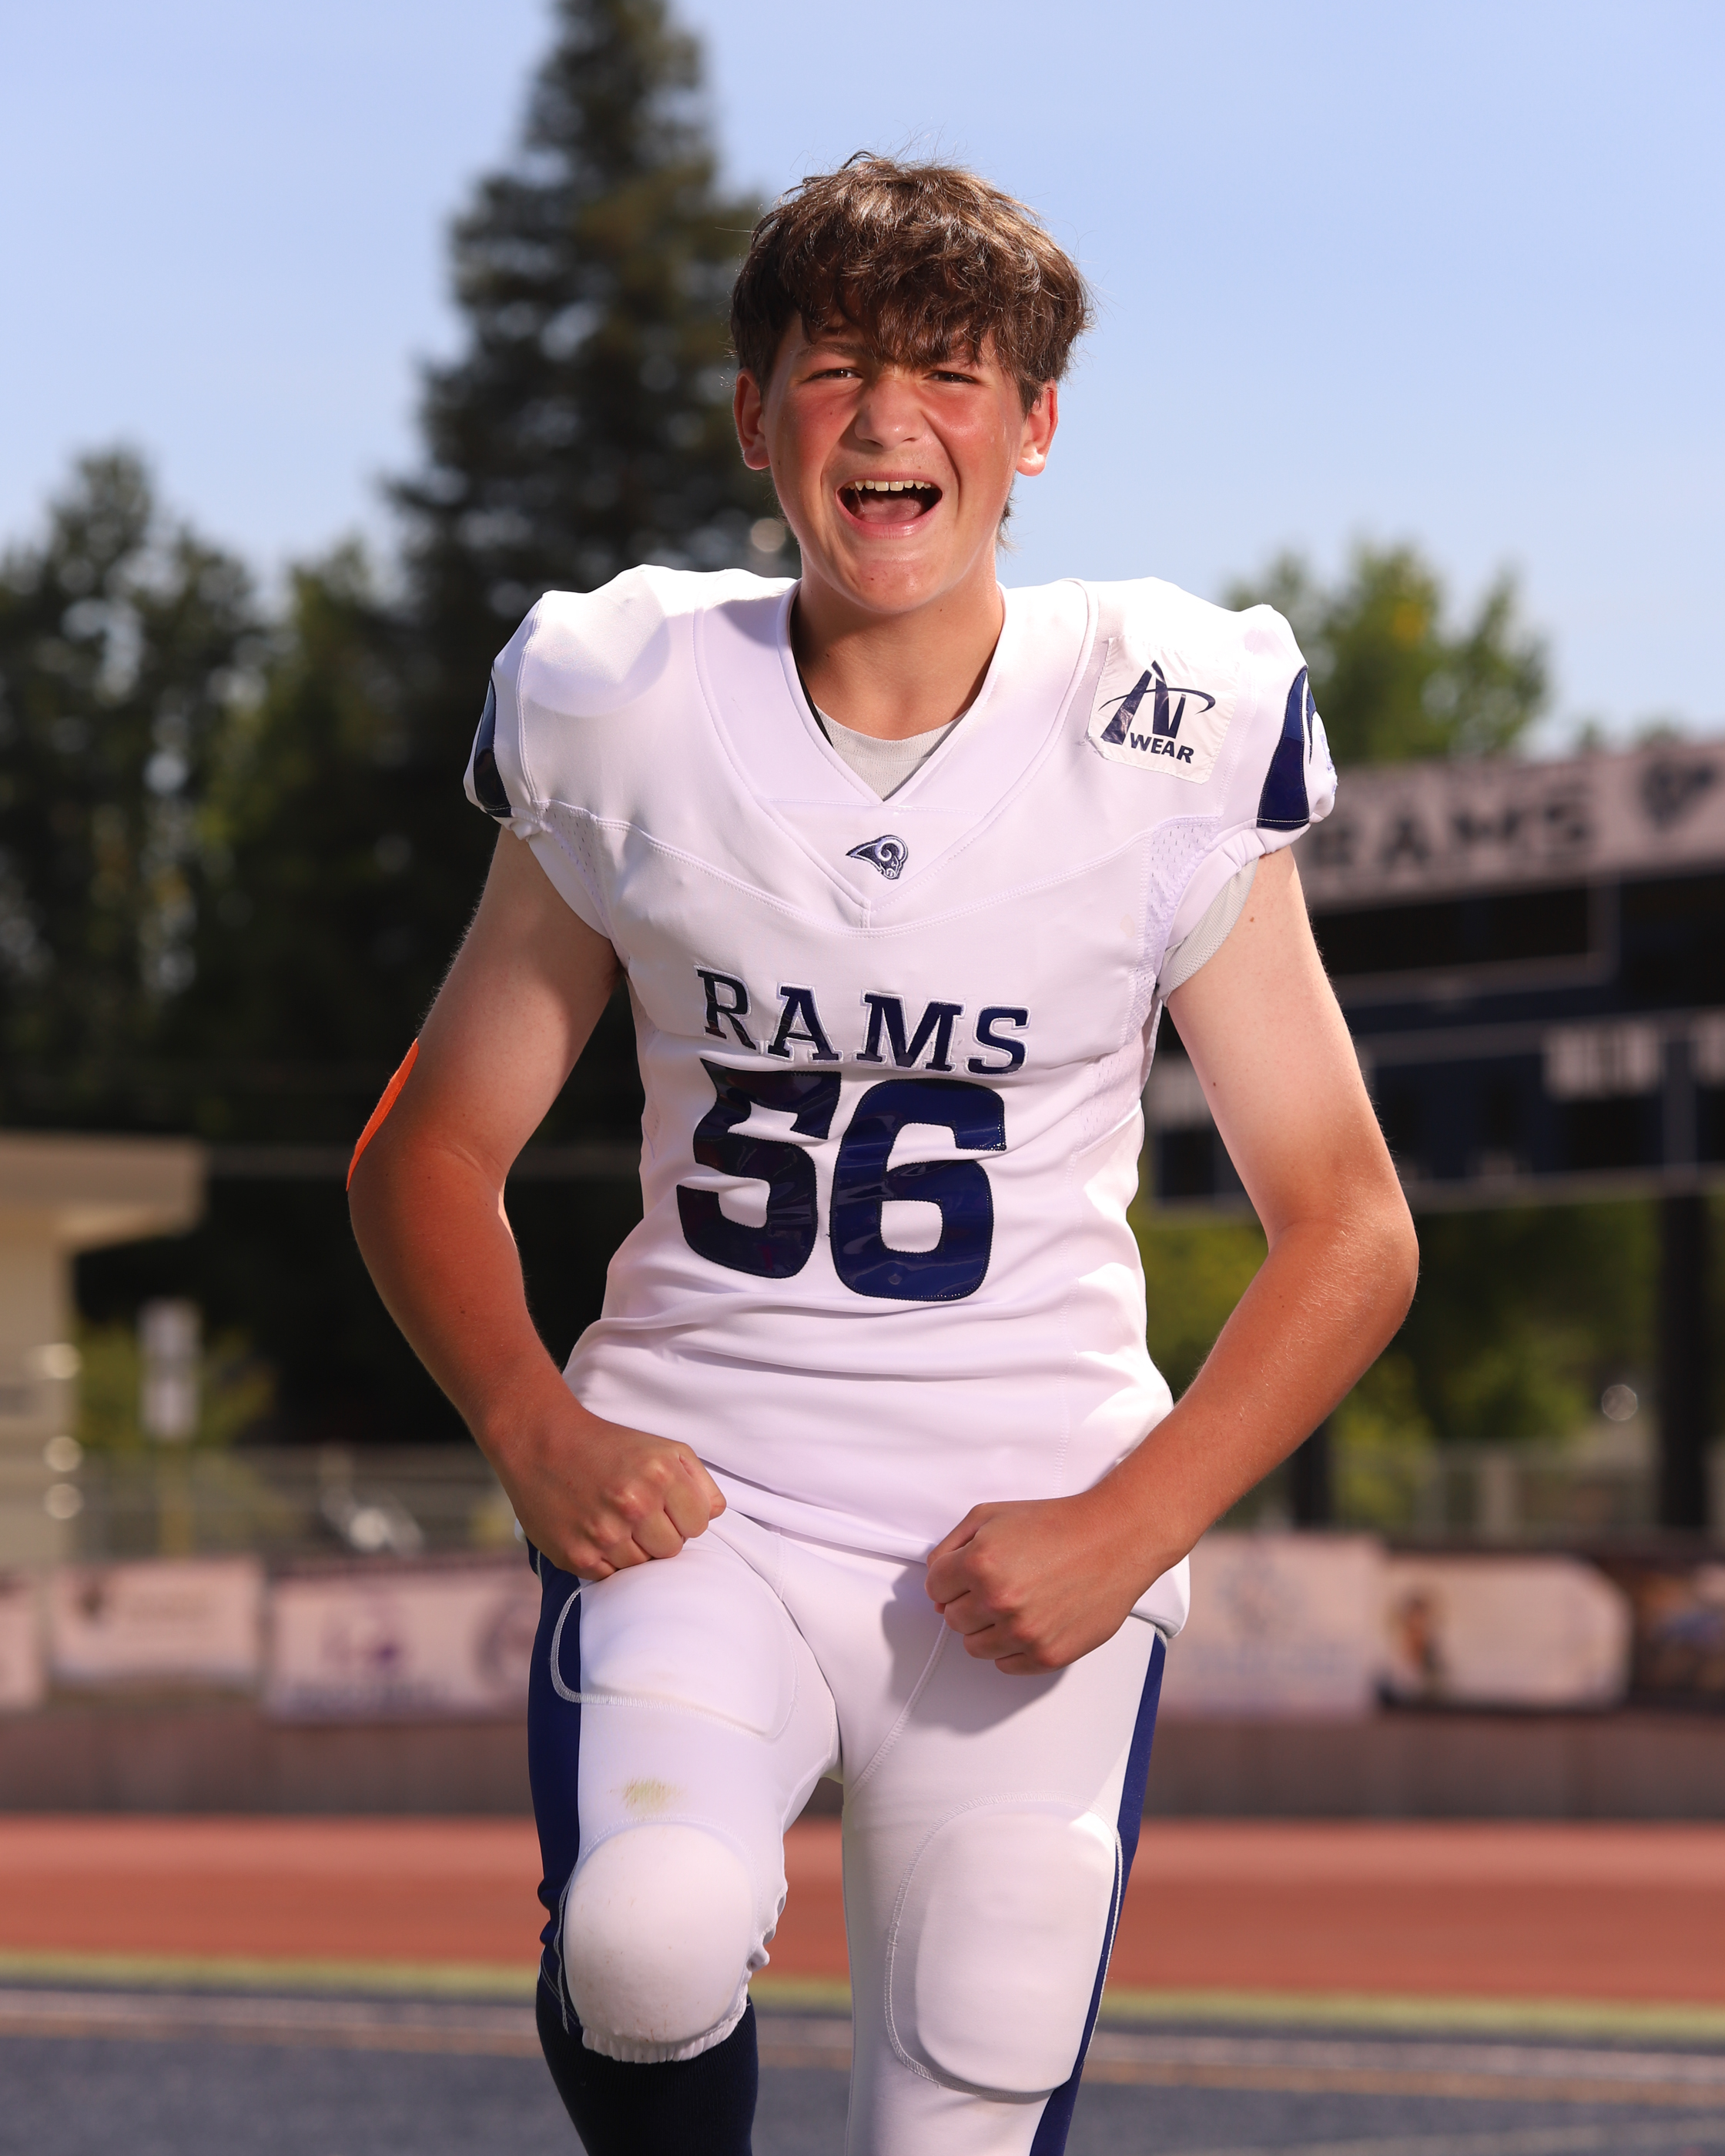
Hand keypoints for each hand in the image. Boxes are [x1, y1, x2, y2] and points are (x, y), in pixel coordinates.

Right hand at [487, 1396, 724, 1579]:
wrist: (541, 1443)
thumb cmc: (609, 1446)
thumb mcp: (663, 1448)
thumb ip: (699, 1482)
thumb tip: (714, 1516)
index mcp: (660, 1474)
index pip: (699, 1525)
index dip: (683, 1516)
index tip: (664, 1505)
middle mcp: (634, 1504)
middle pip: (672, 1550)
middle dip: (660, 1535)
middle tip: (637, 1514)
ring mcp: (604, 1533)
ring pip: (643, 1567)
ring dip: (633, 1549)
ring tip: (613, 1520)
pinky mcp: (576, 1556)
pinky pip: (612, 1576)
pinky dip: (607, 1560)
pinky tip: (594, 1532)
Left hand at [925, 1491, 1156, 1673]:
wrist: (1114, 1540)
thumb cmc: (1059, 1525)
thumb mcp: (992, 1515)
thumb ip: (951, 1545)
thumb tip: (936, 1581)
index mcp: (980, 1563)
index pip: (934, 1589)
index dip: (949, 1579)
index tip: (966, 1575)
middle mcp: (999, 1601)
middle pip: (952, 1619)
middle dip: (966, 1601)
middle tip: (995, 1585)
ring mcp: (1023, 1632)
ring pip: (974, 1647)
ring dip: (986, 1628)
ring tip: (1014, 1602)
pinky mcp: (1047, 1655)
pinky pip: (1006, 1665)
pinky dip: (1011, 1648)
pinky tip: (1029, 1620)